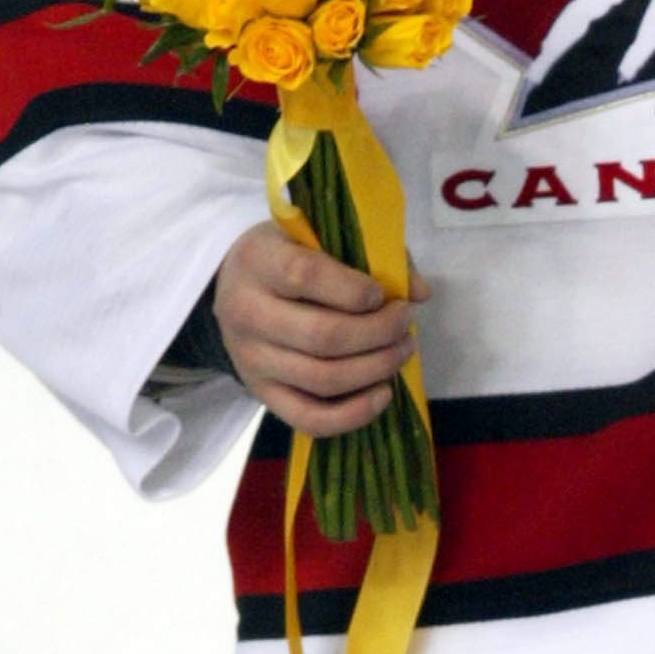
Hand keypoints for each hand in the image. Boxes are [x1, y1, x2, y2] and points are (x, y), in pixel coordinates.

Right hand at [213, 221, 428, 437]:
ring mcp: (251, 359)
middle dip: (380, 332)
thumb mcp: (320, 235)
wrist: (235, 286)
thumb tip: (419, 292)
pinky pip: (309, 418)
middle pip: (323, 336)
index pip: (305, 275)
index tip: (382, 293)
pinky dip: (353, 414)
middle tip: (405, 321)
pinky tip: (384, 393)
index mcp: (259, 261)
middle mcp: (247, 312)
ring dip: (377, 368)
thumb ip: (372, 254)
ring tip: (402, 349)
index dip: (354, 289)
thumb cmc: (291, 253)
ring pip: (323, 378)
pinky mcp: (262, 394)